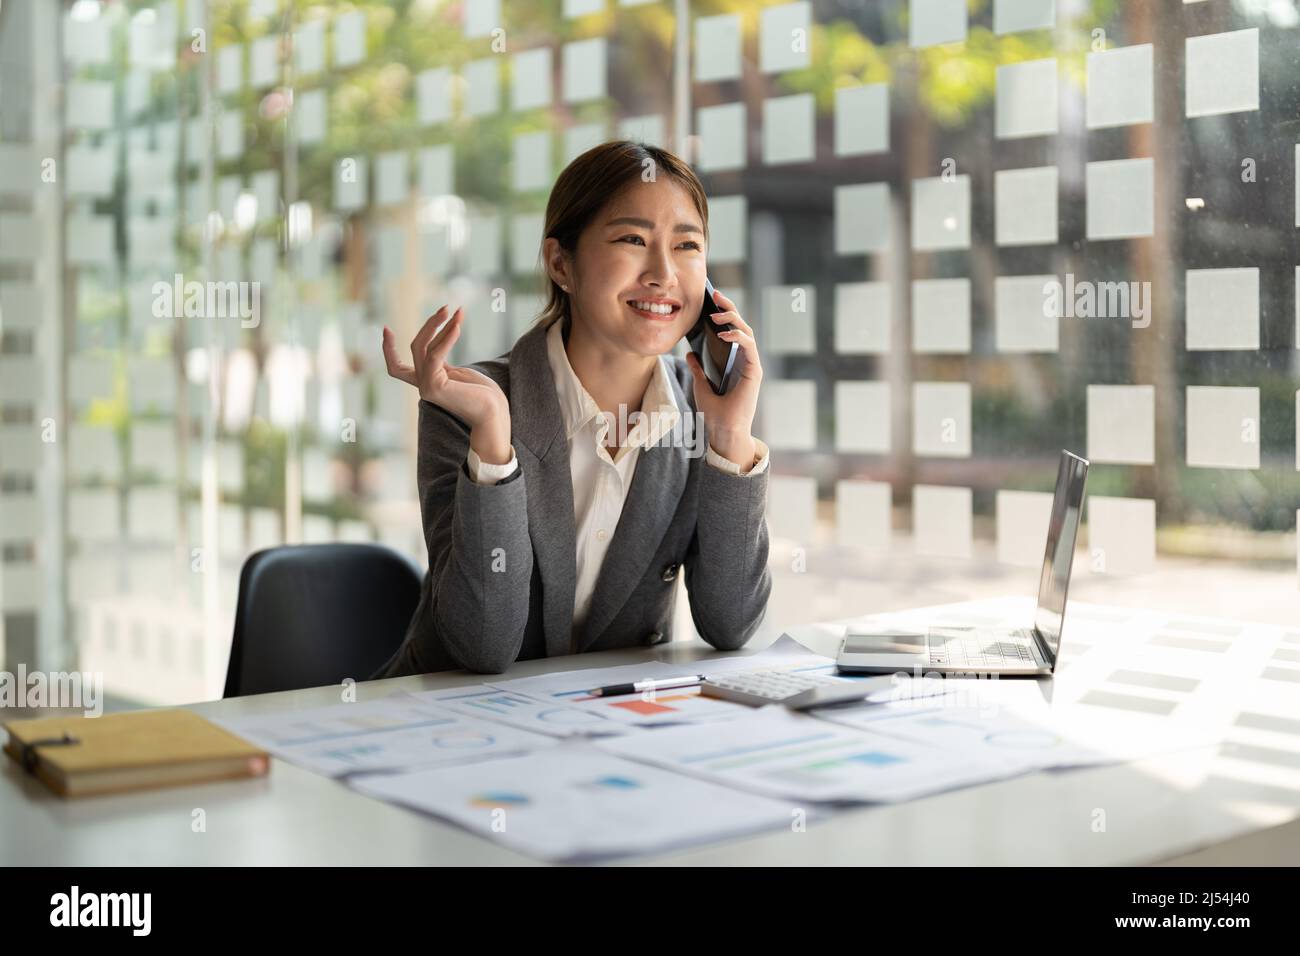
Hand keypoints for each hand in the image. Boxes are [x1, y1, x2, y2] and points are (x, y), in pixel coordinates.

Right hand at [382, 306, 511, 462]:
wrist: (493, 414)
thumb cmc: (483, 394)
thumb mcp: (459, 372)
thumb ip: (444, 360)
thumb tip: (445, 336)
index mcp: (426, 382)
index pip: (396, 368)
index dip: (388, 349)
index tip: (386, 328)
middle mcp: (422, 386)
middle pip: (416, 347)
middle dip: (431, 324)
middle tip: (447, 307)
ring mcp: (426, 387)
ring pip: (424, 348)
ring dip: (440, 326)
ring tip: (458, 312)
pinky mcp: (434, 387)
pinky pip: (435, 355)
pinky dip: (446, 338)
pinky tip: (457, 326)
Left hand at [684, 286, 761, 465]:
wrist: (723, 432)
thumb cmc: (715, 413)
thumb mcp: (701, 386)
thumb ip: (698, 369)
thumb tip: (689, 354)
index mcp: (733, 362)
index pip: (730, 331)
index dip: (722, 314)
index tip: (710, 300)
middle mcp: (744, 360)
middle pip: (740, 326)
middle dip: (729, 309)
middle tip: (716, 295)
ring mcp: (751, 365)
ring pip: (747, 332)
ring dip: (732, 320)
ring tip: (716, 315)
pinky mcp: (754, 371)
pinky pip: (749, 347)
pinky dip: (738, 337)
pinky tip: (724, 334)